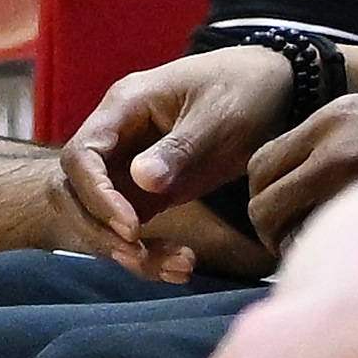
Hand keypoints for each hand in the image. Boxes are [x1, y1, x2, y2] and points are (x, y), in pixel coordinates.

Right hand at [62, 47, 289, 263]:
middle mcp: (119, 137)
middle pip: (80, 191)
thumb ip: (179, 148)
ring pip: (103, 216)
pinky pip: (132, 227)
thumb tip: (141, 179)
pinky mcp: (148, 192)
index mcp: (125, 106)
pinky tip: (180, 267)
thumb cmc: (245, 90)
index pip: (82, 154)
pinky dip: (148, 251)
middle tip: (141, 255)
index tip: (131, 226)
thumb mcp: (219, 118)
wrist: (276, 90)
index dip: (96, 193)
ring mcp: (130, 166)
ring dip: (126, 248)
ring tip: (177, 267)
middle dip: (104, 230)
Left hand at [252, 86, 357, 251]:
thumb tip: (302, 173)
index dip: (265, 200)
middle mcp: (334, 147)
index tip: (280, 221)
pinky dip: (337, 263)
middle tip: (295, 252)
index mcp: (331, 122)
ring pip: (292, 234)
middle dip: (272, 233)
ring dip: (299, 252)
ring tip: (330, 263)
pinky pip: (338, 250)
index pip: (261, 167)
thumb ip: (338, 137)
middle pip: (264, 204)